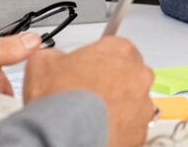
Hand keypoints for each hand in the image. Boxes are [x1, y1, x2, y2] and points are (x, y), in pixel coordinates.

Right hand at [24, 35, 156, 146]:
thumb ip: (55, 55)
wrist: (63, 137)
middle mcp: (138, 75)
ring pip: (132, 102)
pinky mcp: (141, 130)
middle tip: (87, 93)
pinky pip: (131, 126)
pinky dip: (118, 128)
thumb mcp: (43, 63)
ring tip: (91, 115)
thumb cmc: (60, 101)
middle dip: (110, 82)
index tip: (86, 71)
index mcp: (120, 50)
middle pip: (127, 74)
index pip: (113, 49)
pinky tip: (98, 129)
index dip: (96, 61)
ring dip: (116, 106)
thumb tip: (54, 59)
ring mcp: (143, 104)